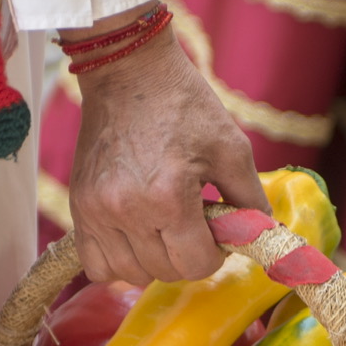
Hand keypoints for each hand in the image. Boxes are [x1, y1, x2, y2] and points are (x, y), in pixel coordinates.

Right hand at [66, 2, 265, 284]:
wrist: (127, 71)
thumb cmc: (184, 105)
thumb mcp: (231, 147)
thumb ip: (252, 199)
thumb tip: (267, 235)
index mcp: (168, 197)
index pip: (197, 264)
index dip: (214, 254)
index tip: (215, 231)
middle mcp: (127, 210)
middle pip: (165, 272)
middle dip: (187, 254)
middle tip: (192, 223)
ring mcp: (96, 211)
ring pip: (131, 274)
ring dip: (154, 261)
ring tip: (164, 228)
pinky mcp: (79, 207)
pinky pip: (97, 265)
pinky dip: (119, 261)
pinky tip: (135, 237)